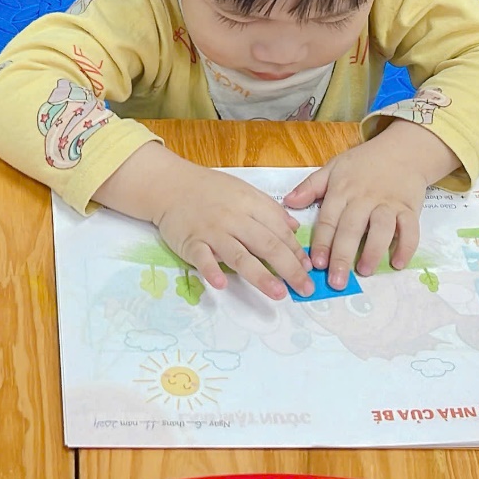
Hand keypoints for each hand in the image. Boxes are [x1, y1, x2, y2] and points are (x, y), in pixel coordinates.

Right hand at [95, 144, 312, 300]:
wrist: (169, 185)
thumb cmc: (209, 189)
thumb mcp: (244, 190)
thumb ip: (269, 209)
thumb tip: (294, 228)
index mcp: (250, 205)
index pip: (279, 230)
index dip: (296, 251)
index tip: (308, 269)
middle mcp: (234, 219)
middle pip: (267, 245)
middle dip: (290, 268)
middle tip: (305, 289)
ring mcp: (212, 232)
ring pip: (239, 255)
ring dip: (260, 275)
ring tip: (279, 293)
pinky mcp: (190, 242)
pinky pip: (202, 258)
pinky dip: (211, 270)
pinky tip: (221, 283)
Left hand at [284, 121, 454, 289]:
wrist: (403, 150)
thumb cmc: (363, 163)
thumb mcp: (333, 168)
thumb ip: (311, 187)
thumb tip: (288, 202)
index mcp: (342, 190)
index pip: (328, 219)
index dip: (322, 242)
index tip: (316, 264)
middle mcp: (364, 198)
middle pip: (351, 228)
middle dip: (342, 255)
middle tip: (336, 280)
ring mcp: (388, 203)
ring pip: (381, 229)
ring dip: (372, 251)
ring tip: (364, 271)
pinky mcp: (409, 208)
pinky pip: (410, 229)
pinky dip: (406, 246)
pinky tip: (398, 263)